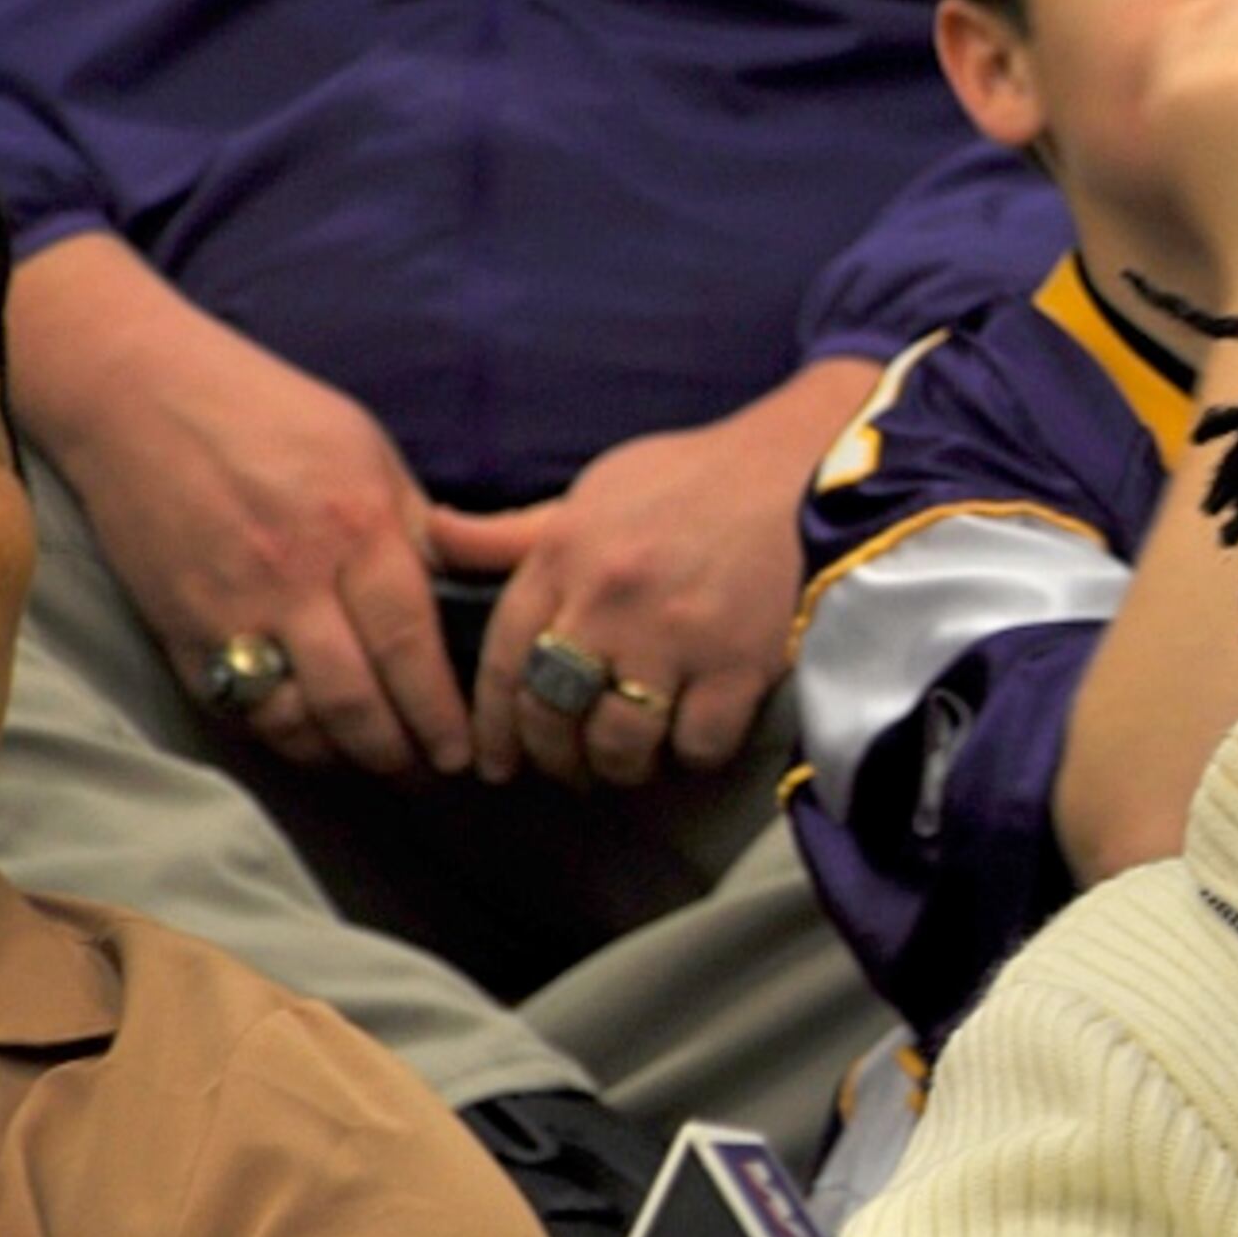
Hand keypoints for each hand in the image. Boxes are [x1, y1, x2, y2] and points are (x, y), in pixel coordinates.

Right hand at [9, 234, 472, 776]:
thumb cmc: (270, 413)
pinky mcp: (176, 626)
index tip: (464, 753)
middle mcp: (293, 576)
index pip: (409, 644)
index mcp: (356, 527)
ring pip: (292, 720)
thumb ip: (418, 530)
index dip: (440, 713)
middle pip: (354, 700)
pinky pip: (235, 706)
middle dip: (399, 755)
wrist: (138, 393)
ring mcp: (228, 607)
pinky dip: (278, 736)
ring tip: (376, 766)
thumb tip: (472, 594)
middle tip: (429, 774)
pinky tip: (312, 740)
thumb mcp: (370, 453)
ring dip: (340, 759)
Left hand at [439, 356, 880, 787]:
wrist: (805, 466)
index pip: (503, 661)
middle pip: (552, 713)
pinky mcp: (741, 663)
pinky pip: (697, 744)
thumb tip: (431, 534)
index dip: (495, 726)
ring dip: (619, 766)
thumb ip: (515, 533)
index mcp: (566, 556)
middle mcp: (609, 599)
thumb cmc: (696, 478)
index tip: (496, 762)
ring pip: (619, 742)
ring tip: (630, 764)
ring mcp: (675, 635)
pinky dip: (691, 755)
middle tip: (569, 770)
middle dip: (553, 756)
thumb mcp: (593, 492)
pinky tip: (693, 741)